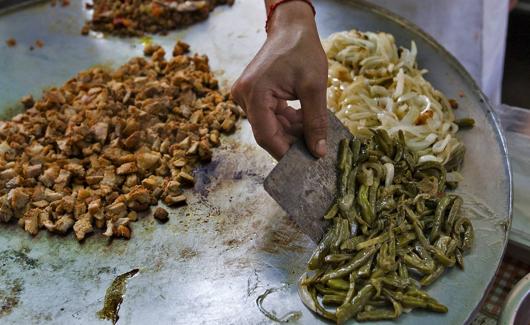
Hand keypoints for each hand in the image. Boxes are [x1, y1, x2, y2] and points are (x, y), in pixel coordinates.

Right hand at [231, 1, 327, 159]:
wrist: (291, 26)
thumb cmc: (302, 50)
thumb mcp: (314, 88)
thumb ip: (315, 122)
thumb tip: (318, 151)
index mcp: (254, 93)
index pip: (266, 135)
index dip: (285, 152)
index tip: (304, 162)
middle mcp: (243, 96)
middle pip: (267, 132)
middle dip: (290, 141)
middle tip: (313, 148)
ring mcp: (246, 95)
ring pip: (269, 125)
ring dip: (290, 130)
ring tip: (312, 129)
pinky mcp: (253, 93)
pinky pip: (269, 115)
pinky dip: (286, 120)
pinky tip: (303, 119)